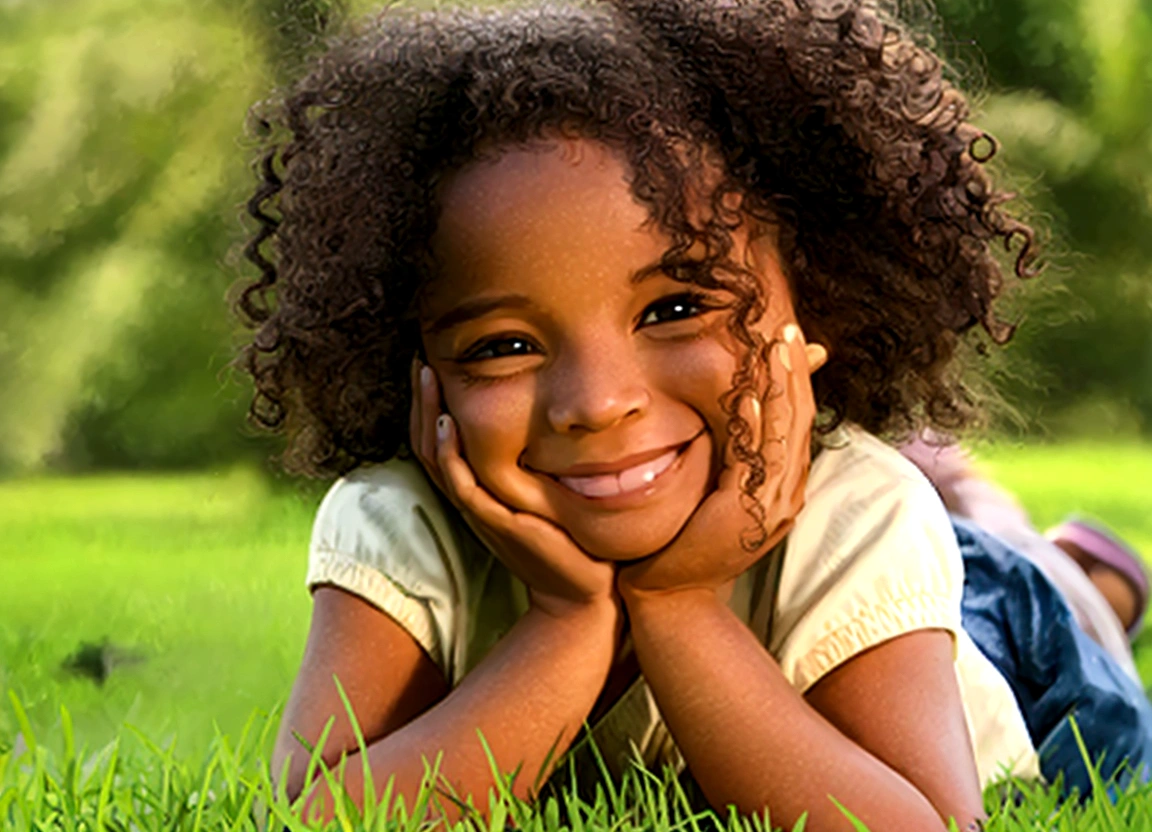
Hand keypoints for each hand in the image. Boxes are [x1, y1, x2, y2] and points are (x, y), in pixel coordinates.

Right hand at [410, 360, 617, 618]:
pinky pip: (461, 485)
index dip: (428, 404)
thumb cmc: (570, 538)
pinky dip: (449, 454)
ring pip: (436, 457)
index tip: (431, 364)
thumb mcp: (547, 487)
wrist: (584, 590)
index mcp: (478, 489)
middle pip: (427, 443)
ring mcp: (480, 511)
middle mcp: (472, 498)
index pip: (438, 440)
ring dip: (428, 414)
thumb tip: (553, 413)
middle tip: (420, 358)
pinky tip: (448, 423)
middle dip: (421, 399)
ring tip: (426, 375)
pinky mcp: (495, 523)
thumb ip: (539, 457)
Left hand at [618, 324, 820, 599]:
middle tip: (790, 330)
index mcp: (781, 487)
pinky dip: (752, 429)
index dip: (797, 380)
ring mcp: (770, 508)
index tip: (791, 341)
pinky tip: (747, 398)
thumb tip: (732, 414)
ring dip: (780, 389)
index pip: (797, 423)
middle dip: (795, 374)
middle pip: (799, 422)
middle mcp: (785, 495)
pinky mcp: (745, 517)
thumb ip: (726, 455)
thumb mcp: (712, 489)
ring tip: (776, 348)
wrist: (668, 593)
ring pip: (784, 437)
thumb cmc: (683, 539)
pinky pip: (753, 464)